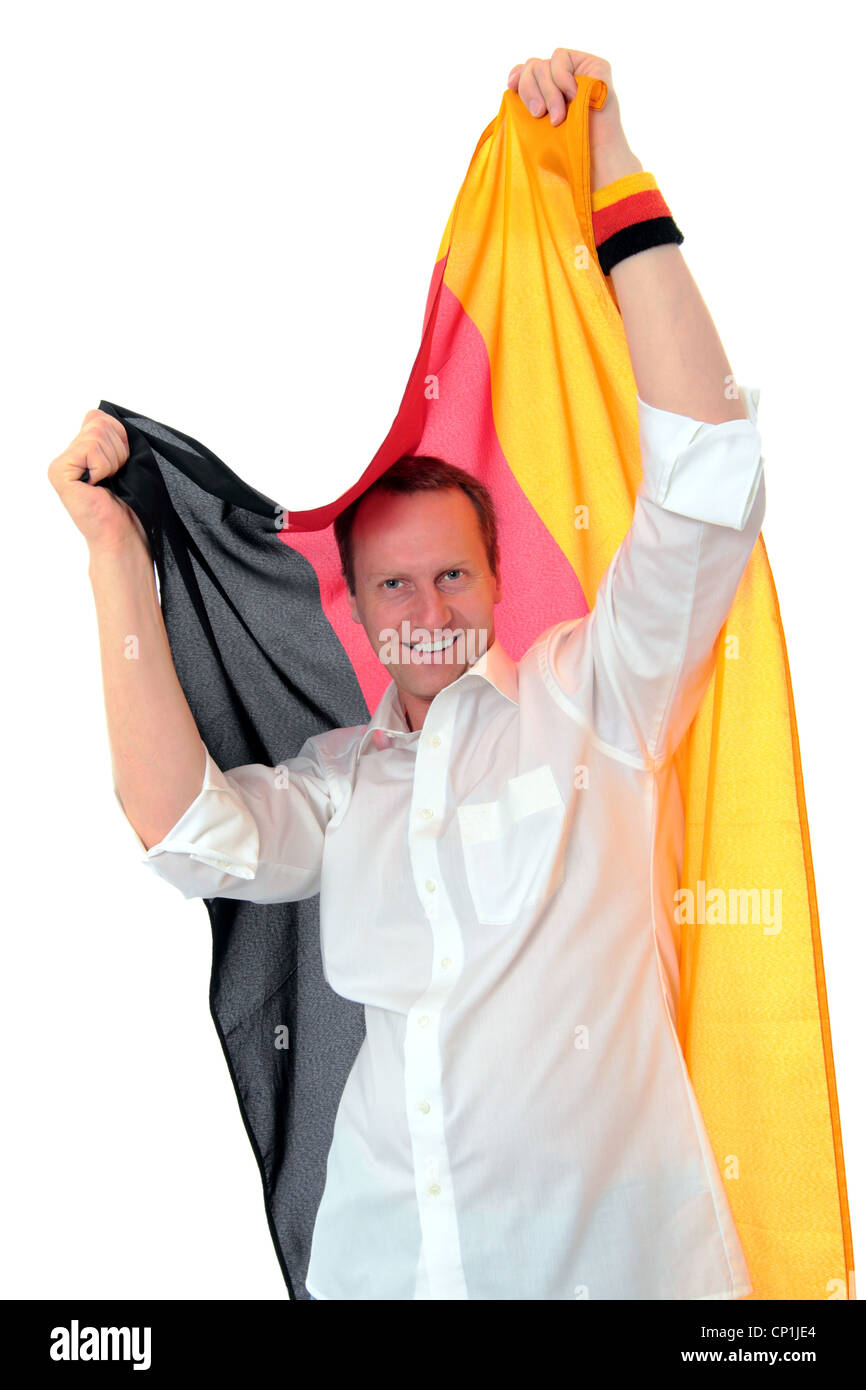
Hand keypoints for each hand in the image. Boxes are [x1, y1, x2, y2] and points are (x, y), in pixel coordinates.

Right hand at [47, 408, 150, 556]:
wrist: (124, 534)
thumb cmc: (130, 502)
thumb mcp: (124, 460)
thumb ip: (111, 435)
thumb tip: (103, 415)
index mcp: (80, 452)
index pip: (98, 417)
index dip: (119, 437)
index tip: (122, 465)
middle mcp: (66, 456)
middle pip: (98, 422)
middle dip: (118, 449)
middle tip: (116, 477)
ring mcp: (60, 465)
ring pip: (96, 434)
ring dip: (113, 460)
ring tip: (109, 482)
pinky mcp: (59, 473)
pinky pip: (91, 450)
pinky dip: (104, 467)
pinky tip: (98, 486)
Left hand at [507, 48, 641, 188]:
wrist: (592, 155)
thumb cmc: (565, 148)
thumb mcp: (537, 126)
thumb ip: (528, 103)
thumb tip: (511, 81)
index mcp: (547, 93)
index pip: (525, 71)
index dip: (517, 75)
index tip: (511, 86)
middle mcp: (560, 80)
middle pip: (532, 67)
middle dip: (530, 91)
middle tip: (539, 115)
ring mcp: (576, 71)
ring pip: (543, 64)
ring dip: (548, 92)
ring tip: (558, 116)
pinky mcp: (592, 64)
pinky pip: (561, 57)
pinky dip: (560, 76)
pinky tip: (572, 95)